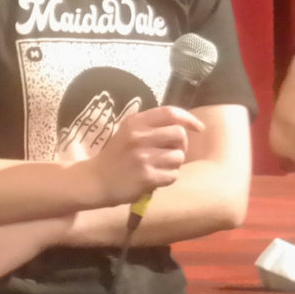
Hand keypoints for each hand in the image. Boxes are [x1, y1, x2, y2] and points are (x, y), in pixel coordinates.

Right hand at [76, 106, 201, 206]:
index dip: (189, 119)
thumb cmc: (116, 156)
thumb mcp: (128, 132)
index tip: (199, 128)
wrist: (95, 180)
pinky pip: (173, 175)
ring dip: (174, 164)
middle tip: (171, 152)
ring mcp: (142, 157)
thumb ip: (151, 125)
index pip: (170, 113)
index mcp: (135, 122)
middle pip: (179, 134)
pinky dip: (168, 178)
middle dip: (181, 145)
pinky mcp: (146, 176)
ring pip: (178, 157)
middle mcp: (138, 137)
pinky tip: (155, 178)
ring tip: (160, 167)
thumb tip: (185, 126)